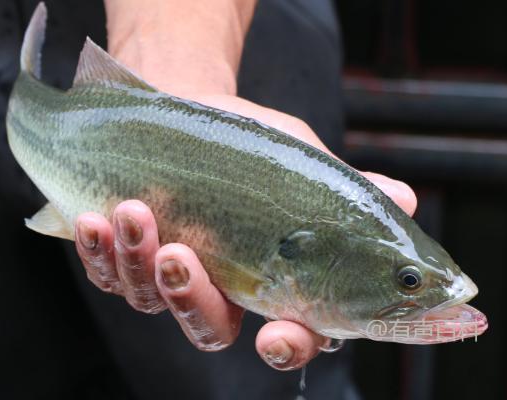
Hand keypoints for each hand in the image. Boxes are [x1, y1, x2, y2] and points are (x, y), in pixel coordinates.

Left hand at [76, 0, 417, 370]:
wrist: (189, 104)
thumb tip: (405, 200)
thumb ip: (346, 189)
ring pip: (151, 300)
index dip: (288, 345)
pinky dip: (103, 252)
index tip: (278, 336)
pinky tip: (102, 219)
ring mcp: (167, 278)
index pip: (291, 333)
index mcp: (273, 281)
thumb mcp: (303, 161)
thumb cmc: (253, 143)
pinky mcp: (124, 258)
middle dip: (194, 302)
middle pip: (209, 330)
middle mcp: (220, 290)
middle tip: (184, 257)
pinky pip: (108, 274)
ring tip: (135, 212)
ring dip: (141, 263)